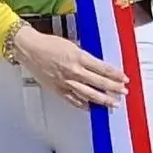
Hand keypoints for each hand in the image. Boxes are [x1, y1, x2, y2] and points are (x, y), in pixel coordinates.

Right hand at [14, 27, 128, 109]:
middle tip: (123, 91)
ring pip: (89, 94)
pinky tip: (91, 107)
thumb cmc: (47, 45)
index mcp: (78, 57)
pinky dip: (84, 105)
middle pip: (99, 83)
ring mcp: (65, 82)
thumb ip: (85, 58)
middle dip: (114, 88)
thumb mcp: (71, 46)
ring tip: (112, 103)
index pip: (103, 69)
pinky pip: (73, 100)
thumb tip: (98, 67)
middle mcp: (73, 71)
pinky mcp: (57, 89)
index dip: (116, 75)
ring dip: (103, 99)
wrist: (29, 48)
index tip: (124, 78)